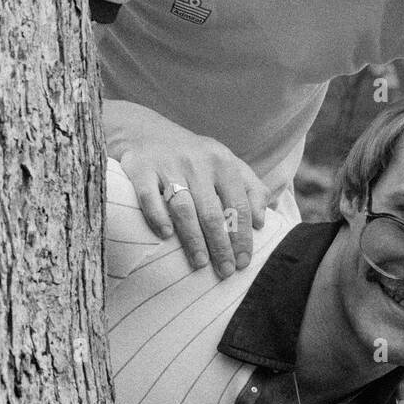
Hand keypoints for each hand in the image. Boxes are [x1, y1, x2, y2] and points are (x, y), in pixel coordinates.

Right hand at [103, 99, 268, 277]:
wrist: (146, 131)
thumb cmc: (194, 157)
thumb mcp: (225, 164)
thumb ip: (250, 188)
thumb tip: (262, 221)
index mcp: (222, 161)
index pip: (239, 204)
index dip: (243, 236)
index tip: (243, 262)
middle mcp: (197, 162)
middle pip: (213, 211)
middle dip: (221, 245)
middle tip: (225, 272)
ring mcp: (168, 164)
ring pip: (184, 207)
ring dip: (194, 238)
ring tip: (200, 263)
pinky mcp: (141, 169)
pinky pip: (149, 196)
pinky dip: (158, 216)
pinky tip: (166, 235)